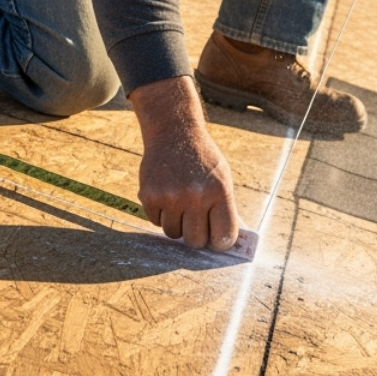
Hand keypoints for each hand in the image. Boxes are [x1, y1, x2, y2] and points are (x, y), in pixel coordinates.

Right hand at [128, 75, 239, 251]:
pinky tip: (166, 195)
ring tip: (180, 204)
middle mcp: (195, 196)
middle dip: (196, 236)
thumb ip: (224, 209)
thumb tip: (226, 243)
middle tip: (196, 223)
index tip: (216, 240)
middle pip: (195, 241)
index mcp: (219, 192)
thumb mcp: (222, 178)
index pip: (224, 237)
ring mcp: (170, 197)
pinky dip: (161, 214)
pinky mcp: (150, 196)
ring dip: (177, 224)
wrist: (174, 133)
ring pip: (173, 234)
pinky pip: (156, 222)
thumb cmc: (202, 160)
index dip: (220, 242)